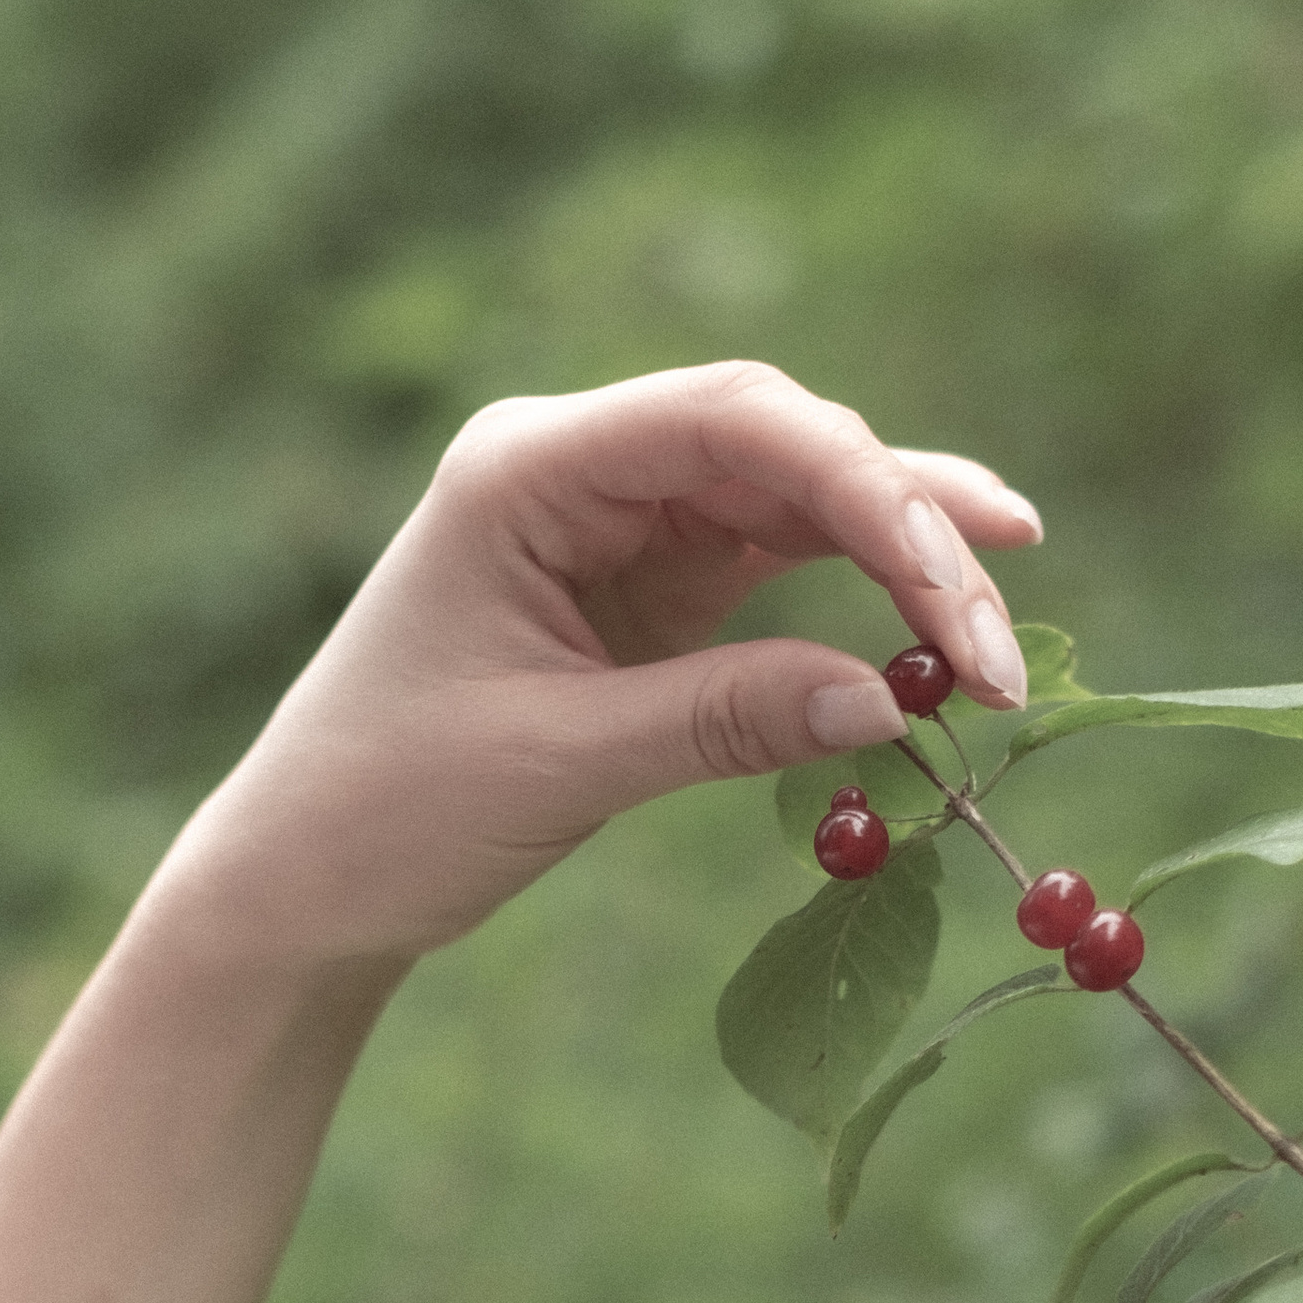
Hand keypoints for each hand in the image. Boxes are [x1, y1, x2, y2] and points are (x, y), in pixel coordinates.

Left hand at [154, 358, 1042, 968]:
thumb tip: (891, 700)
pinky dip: (859, 598)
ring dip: (904, 559)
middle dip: (907, 531)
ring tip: (1003, 641)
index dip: (866, 488)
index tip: (957, 581)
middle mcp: (578, 465)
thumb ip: (723, 719)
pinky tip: (940, 633)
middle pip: (785, 447)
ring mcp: (617, 521)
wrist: (299, 880)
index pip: (732, 421)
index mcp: (527, 465)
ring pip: (798, 499)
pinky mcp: (647, 588)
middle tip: (1002, 644)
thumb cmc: (386, 809)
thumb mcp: (557, 762)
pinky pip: (779, 564)